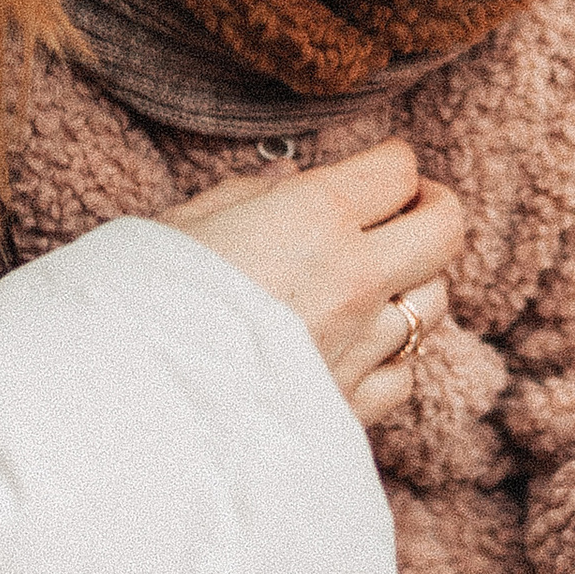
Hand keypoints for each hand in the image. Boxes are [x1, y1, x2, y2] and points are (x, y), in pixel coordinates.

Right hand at [169, 137, 460, 429]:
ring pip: (433, 302)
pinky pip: (403, 374)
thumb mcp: (182, 226)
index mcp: (313, 219)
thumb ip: (249, 195)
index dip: (392, 161)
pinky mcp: (351, 409)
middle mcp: (353, 280)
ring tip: (375, 281)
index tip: (380, 166)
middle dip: (433, 209)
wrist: (129, 412)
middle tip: (407, 210)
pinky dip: (390, 357)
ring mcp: (359, 348)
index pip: (398, 170)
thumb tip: (291, 180)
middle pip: (445, 230)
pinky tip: (355, 347)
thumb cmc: (141, 306)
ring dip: (411, 284)